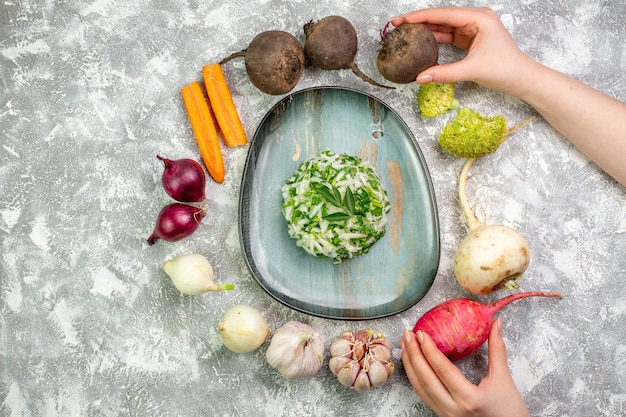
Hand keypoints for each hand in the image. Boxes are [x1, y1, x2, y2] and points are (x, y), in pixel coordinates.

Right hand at [390, 7, 534, 94]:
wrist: (521, 78)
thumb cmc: (505, 69)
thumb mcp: (472, 70)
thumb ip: (444, 73)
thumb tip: (420, 78)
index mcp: (479, 18)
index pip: (444, 14)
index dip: (420, 16)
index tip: (402, 20)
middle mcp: (476, 19)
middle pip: (441, 17)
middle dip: (419, 21)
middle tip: (398, 25)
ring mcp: (473, 28)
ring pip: (444, 26)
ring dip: (425, 30)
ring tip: (405, 33)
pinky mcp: (471, 38)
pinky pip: (448, 36)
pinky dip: (435, 39)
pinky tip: (421, 42)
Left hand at [400, 318, 529, 416]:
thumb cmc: (510, 411)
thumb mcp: (504, 379)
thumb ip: (497, 349)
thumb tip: (496, 323)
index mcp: (469, 398)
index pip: (442, 370)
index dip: (429, 350)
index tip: (421, 333)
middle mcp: (453, 408)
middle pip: (425, 378)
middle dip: (413, 354)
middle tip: (407, 334)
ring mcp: (445, 414)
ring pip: (420, 388)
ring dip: (410, 365)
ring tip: (405, 345)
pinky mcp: (442, 415)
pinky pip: (424, 395)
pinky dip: (415, 377)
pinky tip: (412, 364)